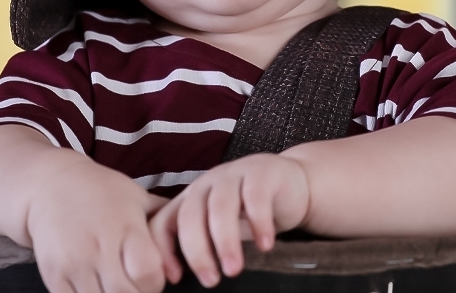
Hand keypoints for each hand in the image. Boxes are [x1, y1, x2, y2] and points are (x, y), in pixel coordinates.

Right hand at [25, 154, 169, 292]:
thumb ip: (163, 217)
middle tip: (138, 286)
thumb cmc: (100, 190)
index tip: (154, 278)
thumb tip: (194, 230)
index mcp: (125, 226)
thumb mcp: (136, 195)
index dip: (156, 283)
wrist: (50, 185)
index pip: (148, 272)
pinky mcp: (54, 275)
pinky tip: (97, 288)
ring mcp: (74, 263)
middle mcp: (99, 246)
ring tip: (118, 286)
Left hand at [148, 153, 309, 287]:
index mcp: (191, 198)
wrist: (291, 181)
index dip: (164, 251)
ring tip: (233, 269)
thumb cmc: (251, 210)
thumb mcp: (221, 225)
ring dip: (225, 241)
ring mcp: (234, 175)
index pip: (164, 222)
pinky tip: (265, 245)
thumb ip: (204, 243)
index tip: (176, 279)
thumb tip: (186, 282)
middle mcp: (207, 184)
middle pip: (190, 215)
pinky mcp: (262, 173)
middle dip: (197, 251)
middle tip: (210, 280)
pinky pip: (256, 197)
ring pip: (220, 206)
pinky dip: (259, 223)